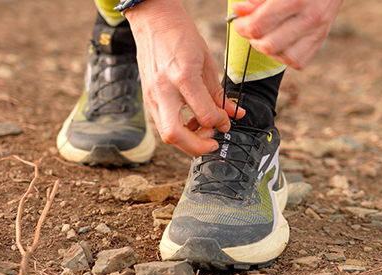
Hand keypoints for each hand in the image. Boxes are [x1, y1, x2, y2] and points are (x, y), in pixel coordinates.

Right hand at [125, 0, 244, 156]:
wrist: (154, 22)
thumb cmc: (182, 36)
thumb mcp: (208, 62)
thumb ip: (219, 93)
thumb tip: (234, 114)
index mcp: (183, 76)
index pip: (205, 114)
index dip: (220, 122)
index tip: (226, 120)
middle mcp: (164, 90)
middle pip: (175, 135)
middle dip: (197, 146)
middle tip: (213, 142)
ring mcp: (152, 96)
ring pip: (166, 134)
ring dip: (187, 140)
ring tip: (204, 130)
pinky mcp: (148, 99)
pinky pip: (163, 123)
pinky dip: (179, 129)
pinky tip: (191, 122)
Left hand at [232, 0, 343, 69]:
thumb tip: (238, 11)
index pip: (259, 25)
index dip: (242, 26)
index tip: (240, 21)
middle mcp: (309, 17)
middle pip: (269, 45)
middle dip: (253, 39)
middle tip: (251, 29)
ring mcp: (317, 31)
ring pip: (283, 57)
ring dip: (268, 49)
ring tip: (266, 35)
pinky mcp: (320, 39)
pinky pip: (298, 61)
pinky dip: (283, 55)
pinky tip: (280, 42)